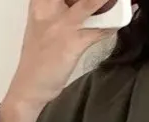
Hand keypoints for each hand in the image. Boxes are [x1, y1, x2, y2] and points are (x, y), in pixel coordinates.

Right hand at [3, 0, 111, 116]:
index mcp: (40, 2)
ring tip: (119, 2)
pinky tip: (118, 23)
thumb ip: (58, 9)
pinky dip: (112, 26)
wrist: (29, 86)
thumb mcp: (42, 23)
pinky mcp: (72, 43)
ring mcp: (61, 25)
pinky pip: (97, 31)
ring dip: (107, 2)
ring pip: (88, 3)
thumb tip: (77, 3)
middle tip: (111, 0)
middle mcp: (49, 8)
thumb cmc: (38, 57)